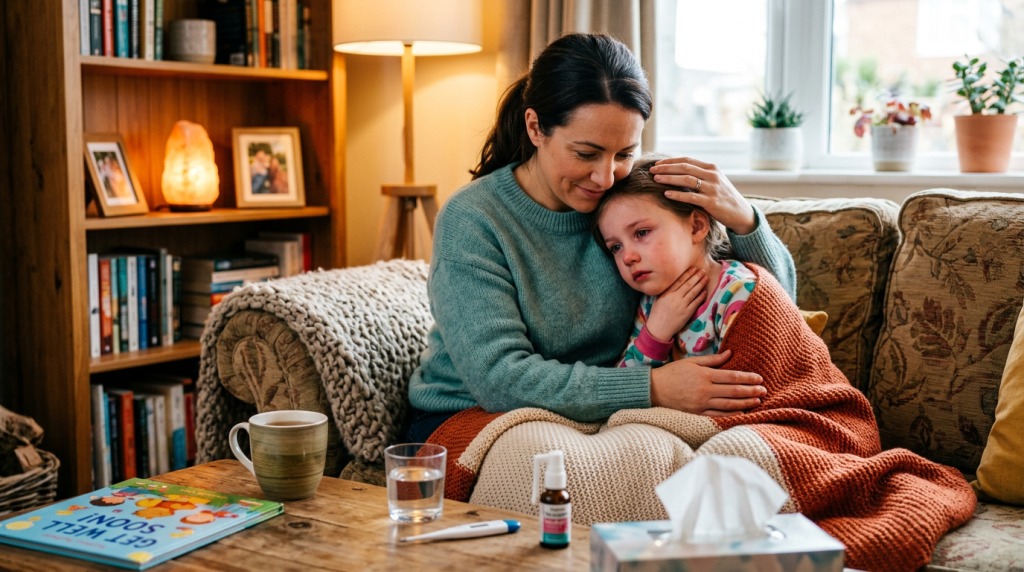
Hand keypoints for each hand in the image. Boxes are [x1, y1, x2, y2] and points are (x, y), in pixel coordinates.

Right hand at [645, 267, 707, 342]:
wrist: (659, 329)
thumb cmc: (657, 313)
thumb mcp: (657, 299)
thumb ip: (664, 290)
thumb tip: (671, 280)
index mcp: (667, 293)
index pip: (679, 280)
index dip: (687, 274)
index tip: (693, 268)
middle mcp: (675, 298)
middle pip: (688, 284)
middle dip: (696, 276)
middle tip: (702, 270)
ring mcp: (681, 305)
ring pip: (693, 292)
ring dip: (701, 284)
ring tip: (705, 278)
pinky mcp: (687, 313)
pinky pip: (696, 302)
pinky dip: (701, 296)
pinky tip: (705, 291)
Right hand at [649, 350, 765, 416]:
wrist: (654, 390)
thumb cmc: (672, 373)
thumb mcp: (692, 362)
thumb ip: (712, 360)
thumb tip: (730, 353)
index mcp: (704, 375)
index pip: (732, 377)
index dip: (748, 378)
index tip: (759, 378)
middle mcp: (705, 390)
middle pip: (733, 391)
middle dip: (751, 391)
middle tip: (764, 390)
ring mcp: (701, 404)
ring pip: (729, 404)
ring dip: (745, 403)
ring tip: (757, 401)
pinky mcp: (697, 414)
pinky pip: (718, 415)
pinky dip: (731, 415)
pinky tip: (742, 413)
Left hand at [650, 157, 756, 234]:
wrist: (741, 213)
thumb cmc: (723, 197)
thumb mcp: (714, 182)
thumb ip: (700, 175)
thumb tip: (678, 171)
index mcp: (711, 168)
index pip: (687, 160)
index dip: (670, 161)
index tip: (657, 163)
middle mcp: (712, 175)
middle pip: (684, 167)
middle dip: (666, 168)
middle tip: (652, 169)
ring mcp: (712, 188)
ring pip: (687, 179)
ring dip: (669, 178)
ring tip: (656, 179)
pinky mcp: (712, 202)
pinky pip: (691, 197)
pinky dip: (678, 194)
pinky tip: (666, 194)